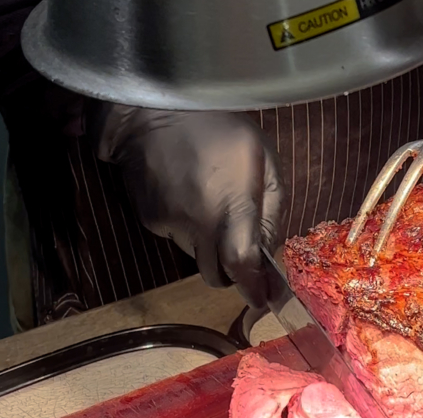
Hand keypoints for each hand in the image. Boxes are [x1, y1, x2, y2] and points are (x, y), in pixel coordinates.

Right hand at [87, 104, 284, 308]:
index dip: (253, 288)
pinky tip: (188, 197)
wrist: (154, 112)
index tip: (262, 299)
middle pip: (216, 274)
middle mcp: (199, 222)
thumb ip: (272, 209)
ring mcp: (170, 223)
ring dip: (210, 248)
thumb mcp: (265, 160)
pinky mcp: (150, 220)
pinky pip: (176, 239)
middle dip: (231, 274)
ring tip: (211, 207)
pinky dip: (188, 230)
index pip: (241, 264)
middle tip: (240, 256)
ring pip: (197, 258)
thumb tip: (268, 252)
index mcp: (232, 206)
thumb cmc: (221, 131)